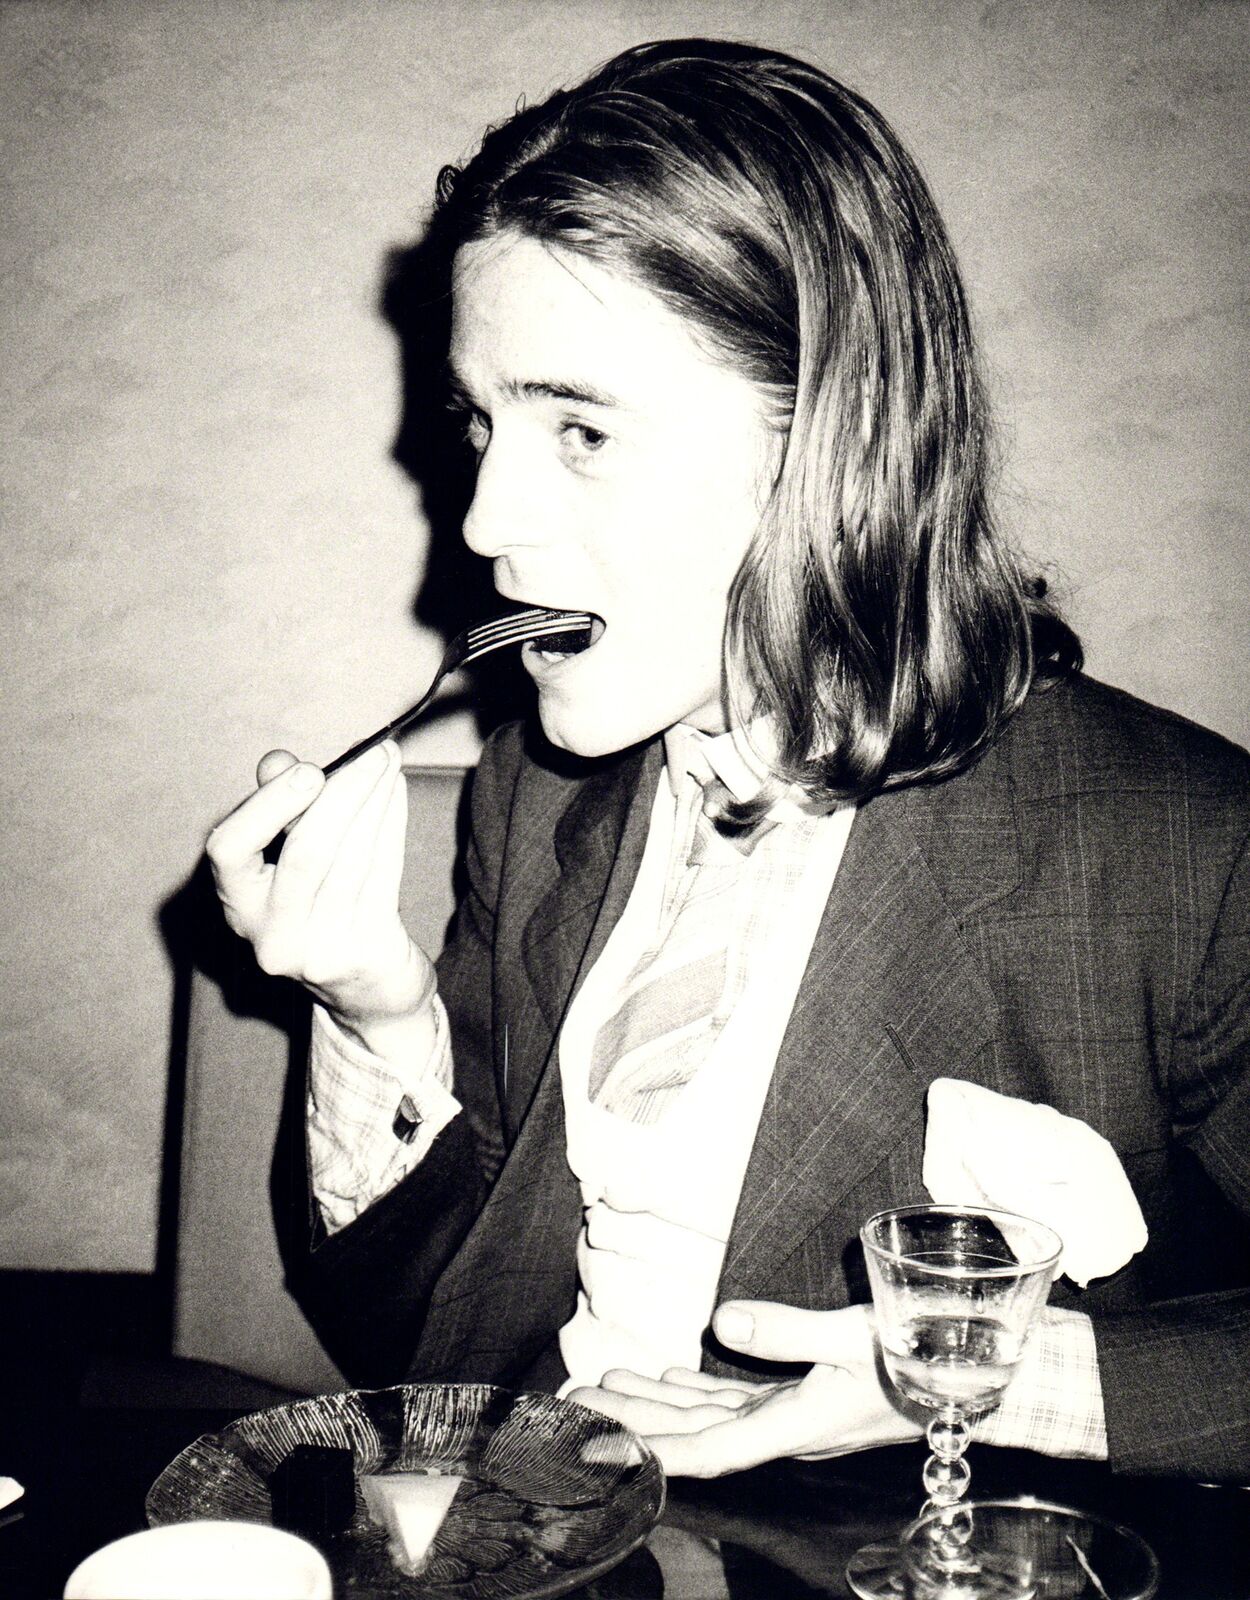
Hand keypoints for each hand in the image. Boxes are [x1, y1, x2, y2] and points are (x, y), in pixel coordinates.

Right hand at [205, 741, 433, 1042]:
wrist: (365, 991)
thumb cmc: (319, 907)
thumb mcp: (283, 862)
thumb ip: (276, 810)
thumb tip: (280, 762)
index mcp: (240, 906)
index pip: (229, 852)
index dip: (268, 807)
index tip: (309, 770)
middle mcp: (271, 935)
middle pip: (307, 853)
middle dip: (344, 793)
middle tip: (371, 751)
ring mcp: (319, 950)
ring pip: (352, 860)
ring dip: (375, 801)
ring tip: (387, 761)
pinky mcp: (364, 951)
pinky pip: (382, 874)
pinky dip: (391, 826)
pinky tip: (396, 793)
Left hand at [568, 1301, 923, 1477]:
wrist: (981, 1375)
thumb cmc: (925, 1355)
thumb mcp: (855, 1335)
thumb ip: (787, 1331)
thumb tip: (722, 1324)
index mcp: (796, 1424)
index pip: (708, 1449)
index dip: (650, 1452)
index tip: (597, 1447)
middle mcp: (788, 1428)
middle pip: (694, 1432)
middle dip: (633, 1421)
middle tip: (573, 1406)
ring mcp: (796, 1415)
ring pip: (710, 1414)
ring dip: (657, 1403)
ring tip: (604, 1384)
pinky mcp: (806, 1398)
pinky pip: (738, 1400)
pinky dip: (700, 1390)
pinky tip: (673, 1377)